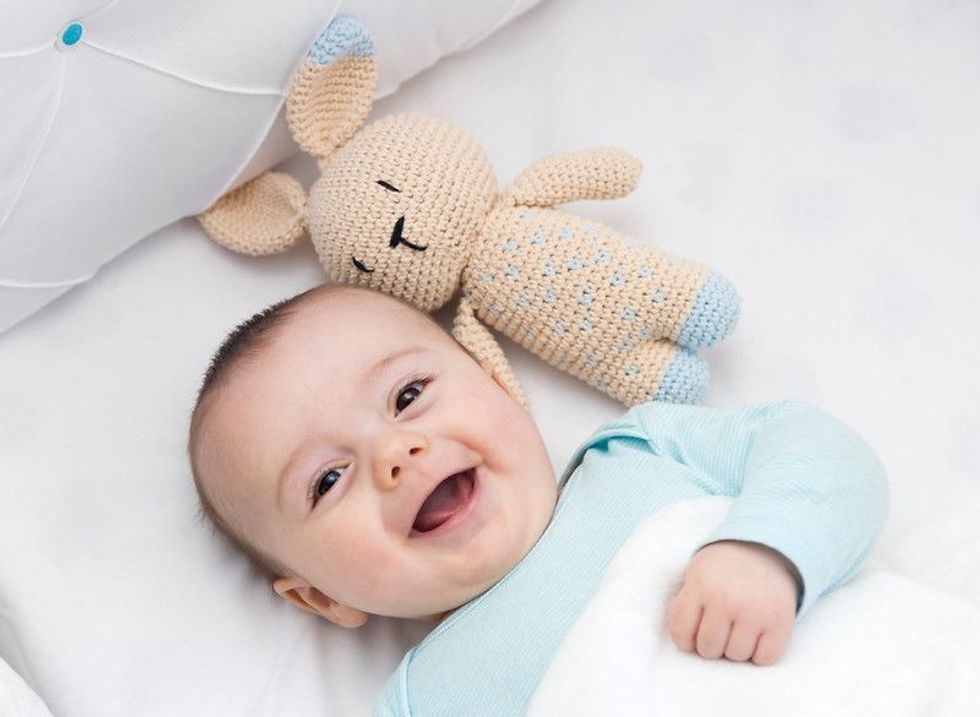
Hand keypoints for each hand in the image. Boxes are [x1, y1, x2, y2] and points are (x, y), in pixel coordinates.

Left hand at [667, 540, 799, 665]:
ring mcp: (754, 611)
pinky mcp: (780, 621)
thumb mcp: (697, 572)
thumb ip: (688, 602)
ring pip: (736, 656)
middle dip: (711, 645)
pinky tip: (757, 636)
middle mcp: (726, 599)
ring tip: (738, 629)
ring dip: (735, 649)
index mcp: (700, 586)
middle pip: (709, 648)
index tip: (692, 637)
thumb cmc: (725, 568)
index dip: (684, 641)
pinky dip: (760, 654)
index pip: (681, 631)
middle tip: (719, 630)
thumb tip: (685, 640)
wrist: (767, 548)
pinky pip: (765, 658)